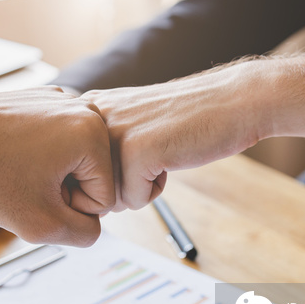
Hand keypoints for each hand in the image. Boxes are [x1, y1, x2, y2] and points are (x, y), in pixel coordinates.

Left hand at [0, 81, 115, 245]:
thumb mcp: (40, 224)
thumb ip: (82, 234)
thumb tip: (93, 223)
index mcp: (93, 134)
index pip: (103, 198)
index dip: (67, 210)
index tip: (32, 193)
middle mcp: (85, 109)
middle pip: (91, 178)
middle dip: (60, 192)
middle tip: (21, 183)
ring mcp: (63, 99)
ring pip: (71, 162)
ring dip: (48, 176)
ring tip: (14, 169)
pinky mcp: (43, 98)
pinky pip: (54, 142)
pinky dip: (36, 155)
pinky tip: (9, 154)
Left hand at [82, 71, 257, 210]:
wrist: (233, 102)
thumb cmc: (183, 120)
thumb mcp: (128, 125)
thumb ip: (97, 151)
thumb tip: (77, 201)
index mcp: (86, 108)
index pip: (72, 169)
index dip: (102, 177)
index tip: (132, 153)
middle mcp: (91, 117)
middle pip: (89, 187)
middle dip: (120, 186)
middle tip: (149, 155)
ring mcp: (112, 133)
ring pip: (109, 198)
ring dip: (137, 189)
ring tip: (159, 155)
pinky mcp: (135, 151)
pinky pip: (133, 201)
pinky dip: (154, 192)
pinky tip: (169, 160)